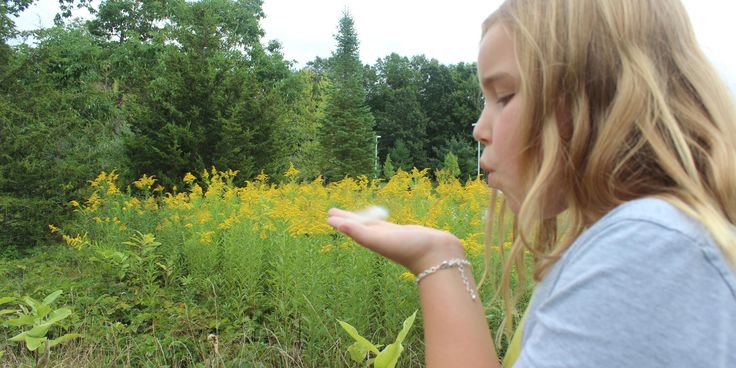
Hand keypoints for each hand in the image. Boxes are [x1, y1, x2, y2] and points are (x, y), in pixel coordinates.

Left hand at [326, 208, 465, 274]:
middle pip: (359, 226)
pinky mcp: (404, 232)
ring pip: (372, 224)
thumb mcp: (380, 239)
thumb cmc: (408, 249)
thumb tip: (336, 224)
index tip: (329, 215)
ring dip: (360, 218)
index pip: (352, 228)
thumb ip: (359, 232)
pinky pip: (385, 224)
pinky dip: (378, 219)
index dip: (340, 221)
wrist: (437, 254)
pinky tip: (379, 219)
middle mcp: (379, 238)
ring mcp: (392, 235)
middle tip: (332, 211)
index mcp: (371, 240)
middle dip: (346, 219)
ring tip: (352, 214)